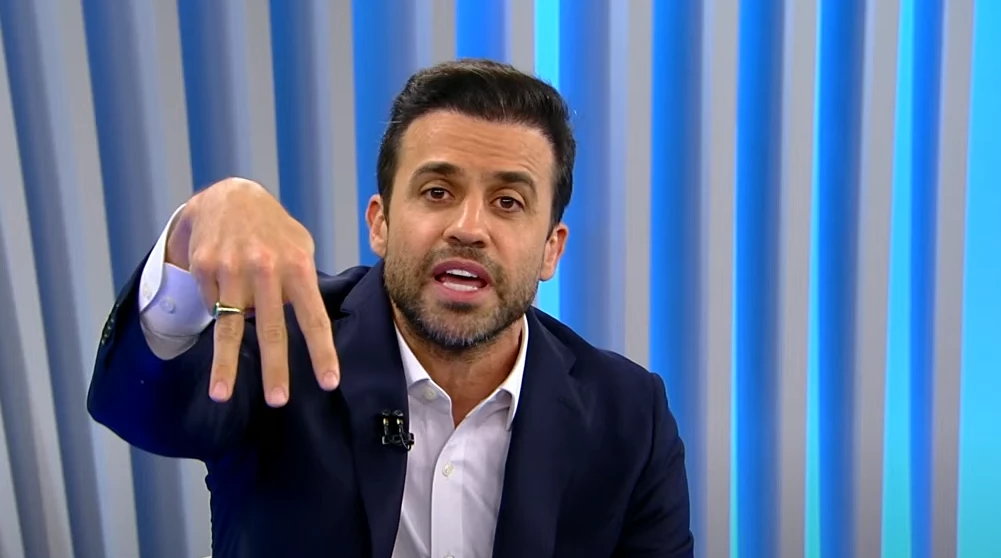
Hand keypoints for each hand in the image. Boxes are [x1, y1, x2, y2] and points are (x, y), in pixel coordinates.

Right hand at [166, 177, 338, 406]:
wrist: (229, 196)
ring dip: (225, 365)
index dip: (322, 352)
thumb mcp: (300, 246)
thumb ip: (306, 283)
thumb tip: (312, 323)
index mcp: (298, 266)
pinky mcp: (205, 269)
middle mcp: (266, 269)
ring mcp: (232, 269)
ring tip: (221, 394)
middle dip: (275, 368)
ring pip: (230, 326)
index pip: (314, 318)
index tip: (329, 382)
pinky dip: (219, 313)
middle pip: (272, 329)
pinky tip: (221, 302)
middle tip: (279, 400)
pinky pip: (212, 306)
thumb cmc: (274, 231)